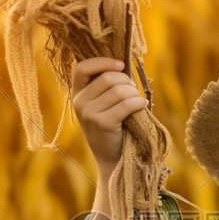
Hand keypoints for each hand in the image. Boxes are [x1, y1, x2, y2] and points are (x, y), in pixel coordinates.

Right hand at [71, 57, 147, 173]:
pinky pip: (126, 104)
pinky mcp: (102, 123)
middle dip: (127, 82)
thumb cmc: (112, 125)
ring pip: (119, 91)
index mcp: (77, 93)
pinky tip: (142, 106)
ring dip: (134, 94)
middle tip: (133, 91)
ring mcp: (88, 114)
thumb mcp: (102, 104)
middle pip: (108, 78)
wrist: (112, 157)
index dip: (103, 62)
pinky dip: (139, 103)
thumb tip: (123, 64)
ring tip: (137, 101)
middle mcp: (79, 102)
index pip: (82, 68)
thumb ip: (105, 85)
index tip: (120, 65)